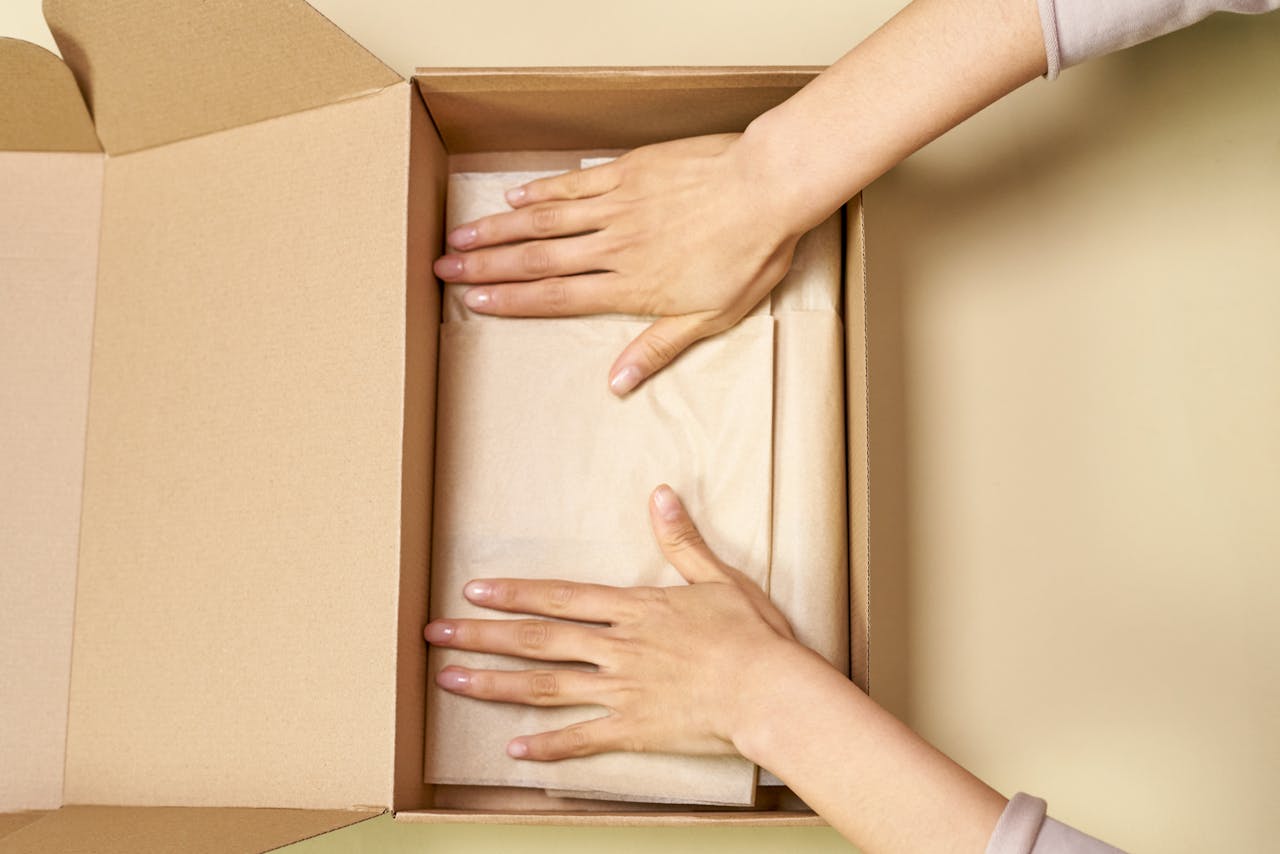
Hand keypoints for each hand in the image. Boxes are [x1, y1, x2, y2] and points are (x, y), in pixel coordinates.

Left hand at [423, 483, 802, 760]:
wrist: (772, 691)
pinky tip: (513, 750)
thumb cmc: (753, 636)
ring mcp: (622, 690)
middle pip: (537, 639)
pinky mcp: (634, 729)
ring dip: (493, 683)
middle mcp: (618, 648)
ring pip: (544, 686)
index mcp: (636, 609)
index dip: (514, 594)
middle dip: (482, 635)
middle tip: (434, 634)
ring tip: (449, 681)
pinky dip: (546, 747)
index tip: (473, 591)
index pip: (561, 597)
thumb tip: (660, 493)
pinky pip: (581, 739)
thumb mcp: (720, 578)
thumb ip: (683, 540)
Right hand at [432, 134, 808, 394]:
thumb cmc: (749, 256)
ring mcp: (618, 206)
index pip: (557, 297)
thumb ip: (658, 347)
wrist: (769, 188)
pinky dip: (541, 191)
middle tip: (443, 267)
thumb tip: (617, 385)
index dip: (511, 300)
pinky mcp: (628, 172)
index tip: (474, 301)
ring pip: (546, 221)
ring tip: (460, 234)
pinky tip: (513, 196)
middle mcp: (614, 247)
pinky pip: (574, 184)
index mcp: (632, 287)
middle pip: (537, 259)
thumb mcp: (712, 318)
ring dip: (499, 229)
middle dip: (486, 265)